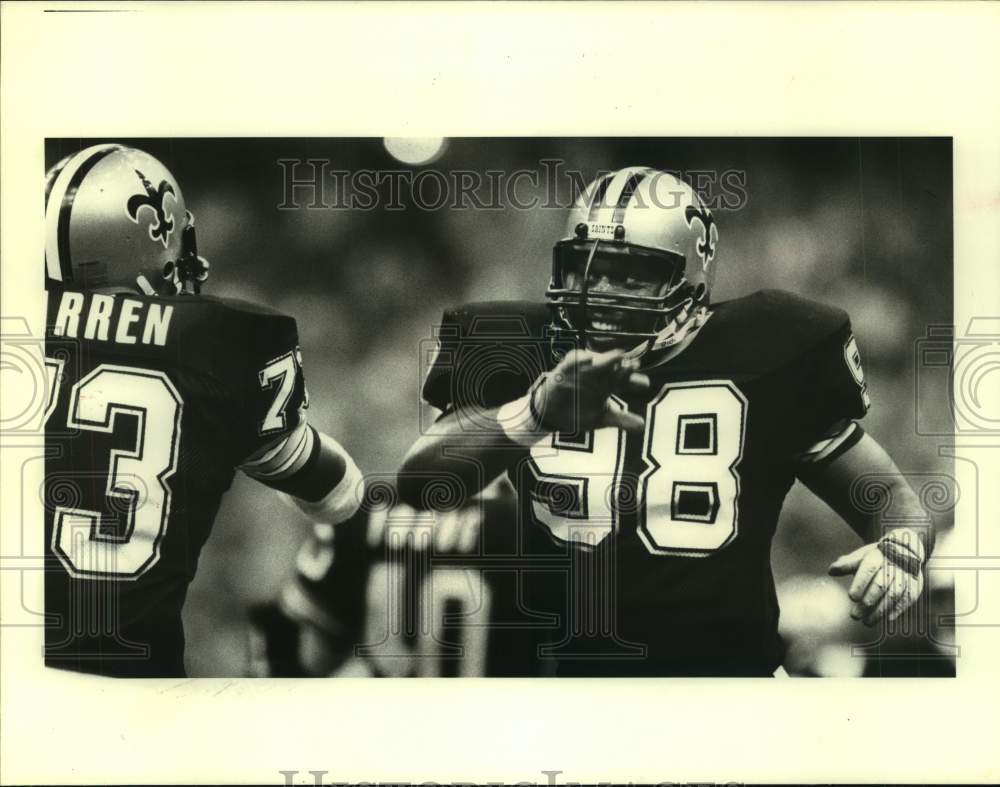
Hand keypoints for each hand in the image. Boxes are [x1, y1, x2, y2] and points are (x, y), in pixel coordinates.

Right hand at [531, 349, 649, 434]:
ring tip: (619, 355)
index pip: (626, 380)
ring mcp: (583, 370)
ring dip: (607, 358)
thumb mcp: (602, 418)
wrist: (552, 414)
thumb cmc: (579, 412)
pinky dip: (579, 359)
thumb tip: (643, 426)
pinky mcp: (566, 369)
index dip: (635, 381)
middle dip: (624, 366)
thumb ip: (621, 421)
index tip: (644, 384)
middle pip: (615, 368)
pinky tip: (588, 359)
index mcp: (610, 384)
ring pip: (597, 361)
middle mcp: (599, 374)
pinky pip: (572, 361)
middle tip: (635, 365)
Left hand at [828, 528, 925, 625]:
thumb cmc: (877, 556)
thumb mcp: (863, 556)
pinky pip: (907, 599)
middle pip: (880, 585)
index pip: (868, 569)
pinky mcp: (914, 586)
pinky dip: (897, 610)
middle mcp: (893, 566)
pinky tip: (886, 619)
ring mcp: (905, 576)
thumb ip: (848, 564)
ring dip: (881, 610)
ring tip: (867, 622)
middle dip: (868, 601)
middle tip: (854, 615)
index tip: (851, 597)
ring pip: (894, 594)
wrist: (906, 549)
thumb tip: (831, 570)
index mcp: (877, 556)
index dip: (860, 583)